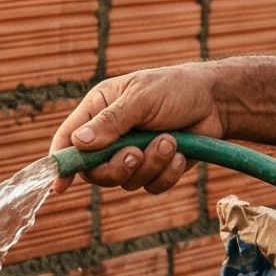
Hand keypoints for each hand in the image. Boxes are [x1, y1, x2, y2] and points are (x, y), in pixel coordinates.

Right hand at [51, 65, 227, 193]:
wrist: (216, 102)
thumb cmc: (176, 89)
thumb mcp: (142, 98)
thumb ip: (111, 121)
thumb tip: (78, 142)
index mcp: (98, 110)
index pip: (68, 139)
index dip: (61, 163)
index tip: (59, 184)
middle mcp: (110, 135)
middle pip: (94, 171)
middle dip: (117, 167)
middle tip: (136, 153)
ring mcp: (132, 154)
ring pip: (125, 181)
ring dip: (151, 164)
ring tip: (170, 140)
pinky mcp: (154, 169)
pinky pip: (151, 186)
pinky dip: (167, 173)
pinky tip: (182, 153)